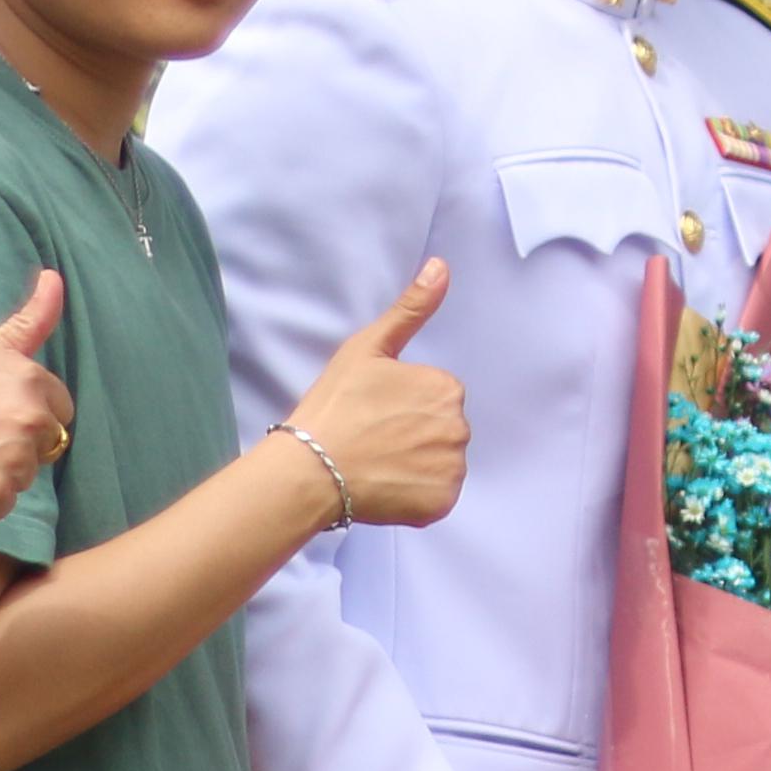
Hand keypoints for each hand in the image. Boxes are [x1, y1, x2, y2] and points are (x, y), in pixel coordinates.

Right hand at [0, 271, 74, 517]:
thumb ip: (28, 322)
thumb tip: (55, 278)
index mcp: (30, 379)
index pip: (61, 408)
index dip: (27, 413)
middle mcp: (31, 417)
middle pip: (49, 443)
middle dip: (19, 442)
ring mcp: (15, 458)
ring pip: (28, 475)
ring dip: (0, 471)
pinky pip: (5, 503)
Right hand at [282, 261, 466, 528]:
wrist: (310, 468)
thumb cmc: (334, 406)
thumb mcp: (368, 348)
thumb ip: (410, 309)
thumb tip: (442, 266)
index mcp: (446, 388)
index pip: (436, 398)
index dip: (404, 405)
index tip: (374, 412)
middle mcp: (459, 428)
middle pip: (442, 431)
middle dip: (415, 435)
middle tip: (372, 439)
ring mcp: (452, 469)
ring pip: (440, 464)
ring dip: (416, 465)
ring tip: (375, 463)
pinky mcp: (442, 504)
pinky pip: (435, 497)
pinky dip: (415, 495)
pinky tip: (384, 486)